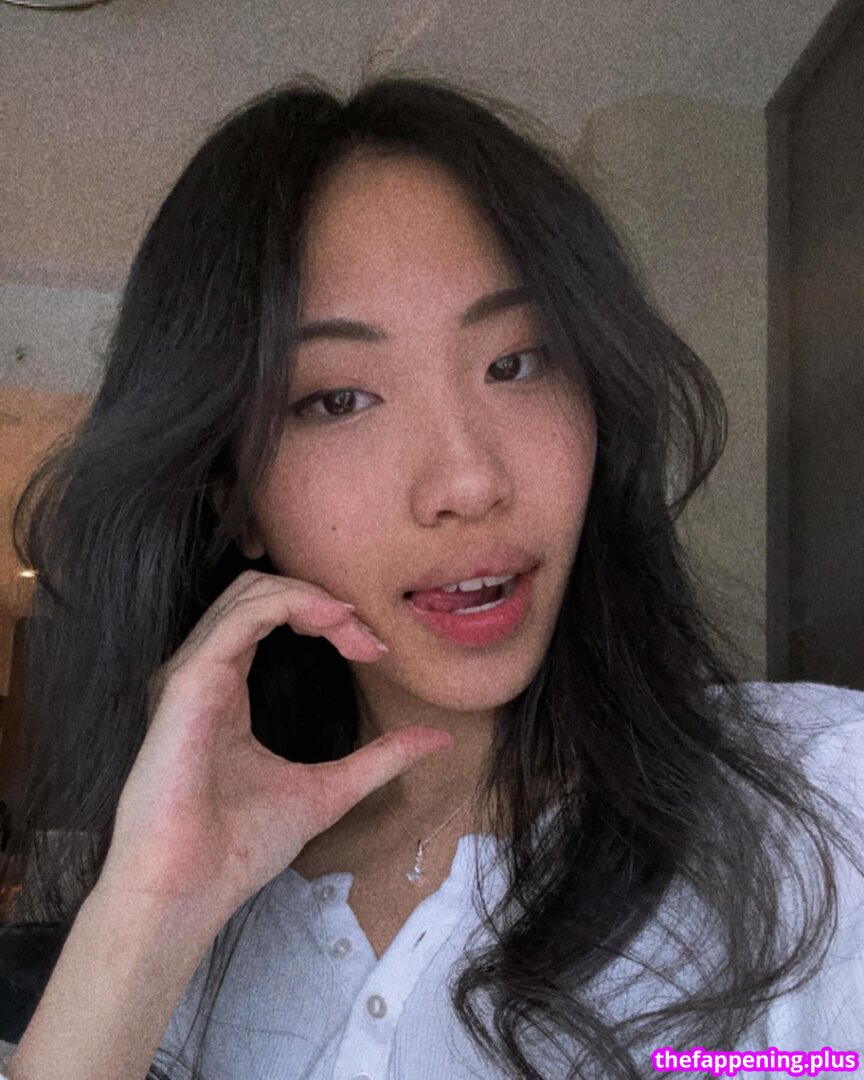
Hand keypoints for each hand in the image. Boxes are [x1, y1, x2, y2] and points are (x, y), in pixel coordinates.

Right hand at [97, 570, 452, 921]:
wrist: (187, 894)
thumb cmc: (237, 849)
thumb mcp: (329, 791)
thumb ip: (379, 760)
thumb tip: (438, 739)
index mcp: (224, 688)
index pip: (271, 616)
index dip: (328, 618)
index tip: (374, 651)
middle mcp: (203, 672)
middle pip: (262, 592)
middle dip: (324, 601)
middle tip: (369, 640)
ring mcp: (191, 674)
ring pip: (251, 591)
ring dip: (314, 598)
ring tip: (356, 629)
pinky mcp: (187, 684)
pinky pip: (240, 617)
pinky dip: (292, 604)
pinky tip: (333, 622)